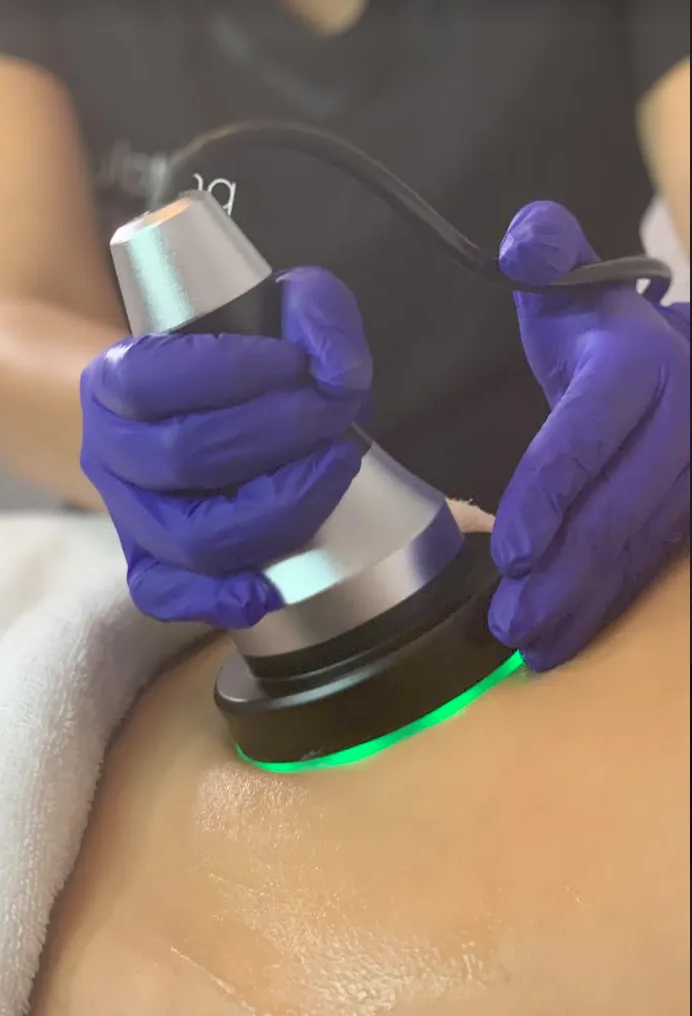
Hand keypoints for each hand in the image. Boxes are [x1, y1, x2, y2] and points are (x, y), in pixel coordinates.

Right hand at [80, 267, 371, 627]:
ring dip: (278, 508)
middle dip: (278, 433)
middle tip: (332, 414)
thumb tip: (336, 373)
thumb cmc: (239, 367)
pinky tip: (269, 588)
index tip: (293, 363)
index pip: (152, 379)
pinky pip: (165, 596)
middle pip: (186, 457)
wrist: (204, 416)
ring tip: (331, 470)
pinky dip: (217, 598)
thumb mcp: (277, 314)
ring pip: (191, 536)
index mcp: (115, 381)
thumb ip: (316, 311)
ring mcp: (129, 517)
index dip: (229, 371)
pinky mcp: (149, 567)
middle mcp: (110, 452)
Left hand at [489, 201, 689, 670]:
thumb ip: (546, 257)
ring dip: (582, 602)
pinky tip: (567, 637)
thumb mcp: (570, 285)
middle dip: (561, 572)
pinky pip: (650, 563)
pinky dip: (607, 603)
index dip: (551, 492)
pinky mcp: (689, 509)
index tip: (511, 549)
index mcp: (638, 366)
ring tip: (529, 644)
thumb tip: (526, 240)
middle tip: (507, 622)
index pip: (589, 434)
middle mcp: (680, 421)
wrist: (673, 358)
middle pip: (616, 508)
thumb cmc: (599, 328)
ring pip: (637, 547)